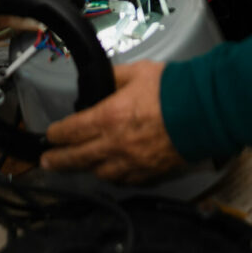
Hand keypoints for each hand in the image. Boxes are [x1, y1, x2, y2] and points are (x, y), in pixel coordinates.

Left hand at [41, 60, 183, 182]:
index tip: (50, 136)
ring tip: (79, 166)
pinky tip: (110, 172)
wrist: (204, 111)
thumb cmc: (171, 88)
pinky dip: (114, 176)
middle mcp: (115, 145)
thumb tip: (100, 80)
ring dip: (86, 169)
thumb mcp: (137, 72)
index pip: (72, 130)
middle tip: (47, 163)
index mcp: (108, 117)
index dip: (57, 135)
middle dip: (59, 161)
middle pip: (78, 158)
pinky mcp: (150, 174)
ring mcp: (132, 163)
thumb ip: (114, 77)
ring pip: (100, 173)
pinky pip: (124, 180)